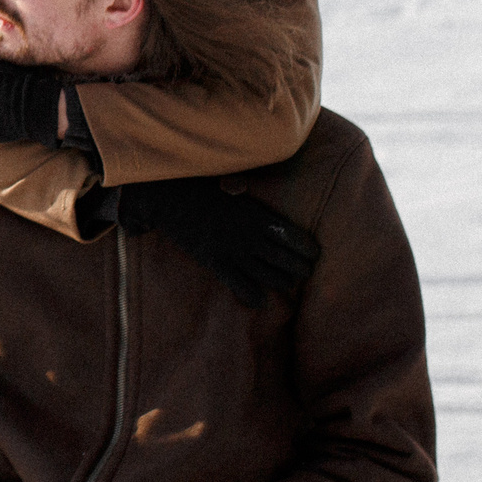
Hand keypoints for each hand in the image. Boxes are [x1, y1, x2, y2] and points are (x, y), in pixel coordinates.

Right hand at [113, 177, 320, 307]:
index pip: (294, 237)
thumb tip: (247, 188)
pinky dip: (253, 297)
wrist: (168, 196)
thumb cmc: (197, 185)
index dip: (307, 249)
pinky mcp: (216, 262)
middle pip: (288, 261)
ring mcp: (234, 250)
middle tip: (304, 272)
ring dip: (282, 283)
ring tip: (286, 283)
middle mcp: (251, 235)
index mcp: (258, 214)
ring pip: (271, 277)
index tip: (313, 254)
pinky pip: (242, 287)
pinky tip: (257, 299)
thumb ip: (245, 189)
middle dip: (301, 270)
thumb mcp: (229, 183)